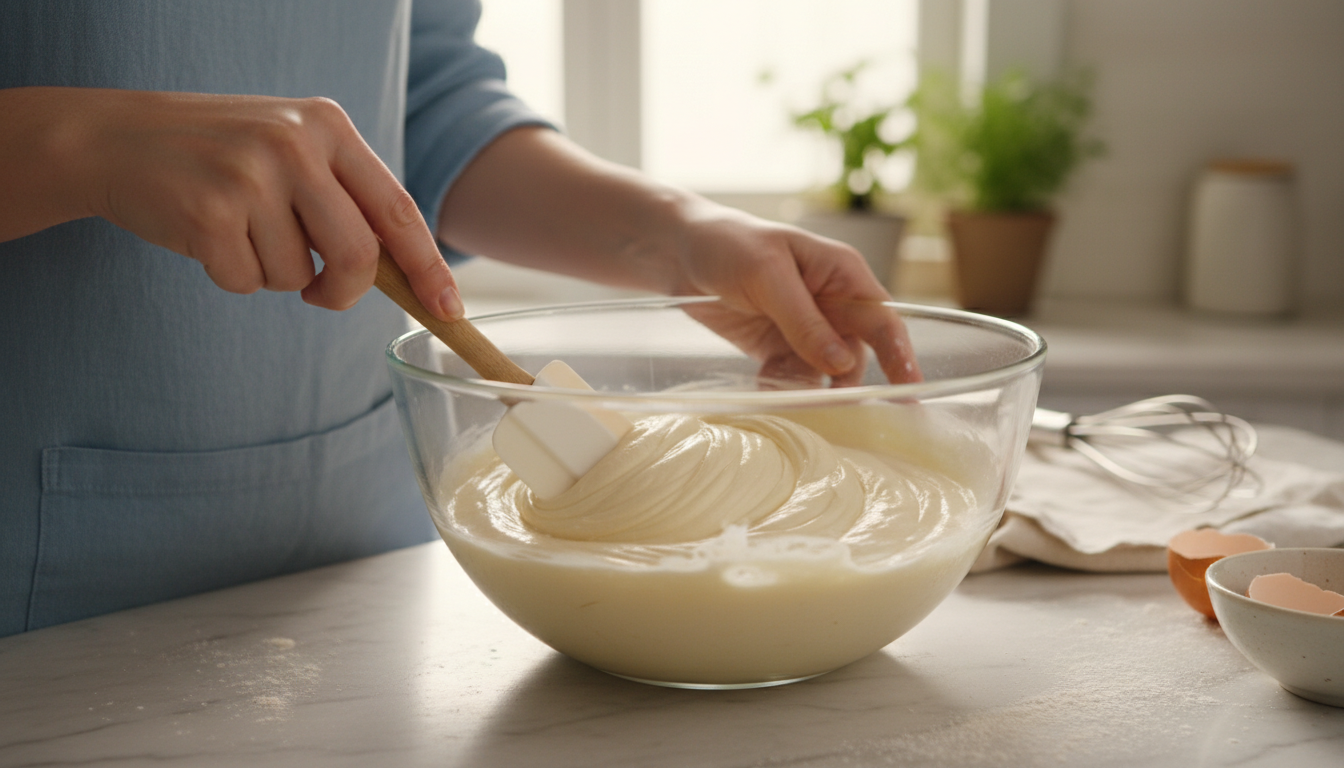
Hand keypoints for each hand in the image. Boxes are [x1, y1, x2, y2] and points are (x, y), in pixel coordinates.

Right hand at [5, 87, 460, 318]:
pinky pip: (248, 283)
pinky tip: (208, 237)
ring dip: (274, 275)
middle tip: (318, 292)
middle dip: (344, 291)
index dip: (428, 268)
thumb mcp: (293, 151)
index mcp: (329, 126)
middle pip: (359, 255)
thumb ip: (346, 198)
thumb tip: (407, 274)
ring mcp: (251, 176)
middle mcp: (295, 144)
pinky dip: (232, 276)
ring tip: (240, 231)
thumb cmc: (221, 155)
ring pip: (299, 276)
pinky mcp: (209, 213)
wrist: (117, 138)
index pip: (398, 210)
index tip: (449, 309)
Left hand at [670, 203, 921, 386]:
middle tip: (841, 412)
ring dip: (812, 389)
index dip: (900, 355)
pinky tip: (767, 385)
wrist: (678, 251)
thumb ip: (804, 320)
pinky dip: (784, 388)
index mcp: (841, 274)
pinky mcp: (778, 348)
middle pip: (858, 353)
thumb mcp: (767, 275)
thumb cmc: (728, 243)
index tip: (909, 390)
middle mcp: (831, 304)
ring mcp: (805, 329)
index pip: (882, 319)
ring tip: (793, 397)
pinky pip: (794, 377)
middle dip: (850, 384)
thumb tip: (841, 362)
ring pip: (826, 373)